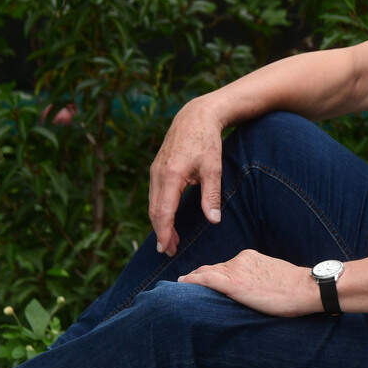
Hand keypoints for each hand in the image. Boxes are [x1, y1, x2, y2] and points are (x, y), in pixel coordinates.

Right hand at [148, 97, 225, 255]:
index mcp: (171, 175)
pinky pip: (155, 195)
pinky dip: (159, 210)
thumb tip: (213, 220)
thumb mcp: (213, 168)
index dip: (164, 232)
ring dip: (160, 223)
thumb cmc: (206, 141)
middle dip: (161, 232)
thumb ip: (211, 195)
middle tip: (170, 251)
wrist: (194, 116)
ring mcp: (154, 171)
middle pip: (155, 211)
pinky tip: (168, 219)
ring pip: (153, 204)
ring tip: (170, 240)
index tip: (167, 248)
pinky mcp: (157, 169)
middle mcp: (157, 174)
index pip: (163, 211)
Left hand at [178, 249, 318, 316]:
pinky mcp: (233, 284)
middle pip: (211, 268)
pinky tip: (180, 284)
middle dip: (198, 277)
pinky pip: (205, 280)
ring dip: (192, 280)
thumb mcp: (274, 276)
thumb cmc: (296, 288)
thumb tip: (254, 289)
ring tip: (180, 287)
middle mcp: (240, 260)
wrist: (308, 288)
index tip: (202, 281)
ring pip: (205, 274)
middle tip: (185, 285)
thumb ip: (259, 278)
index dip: (210, 273)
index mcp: (250, 257)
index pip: (224, 265)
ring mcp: (236, 270)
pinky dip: (190, 282)